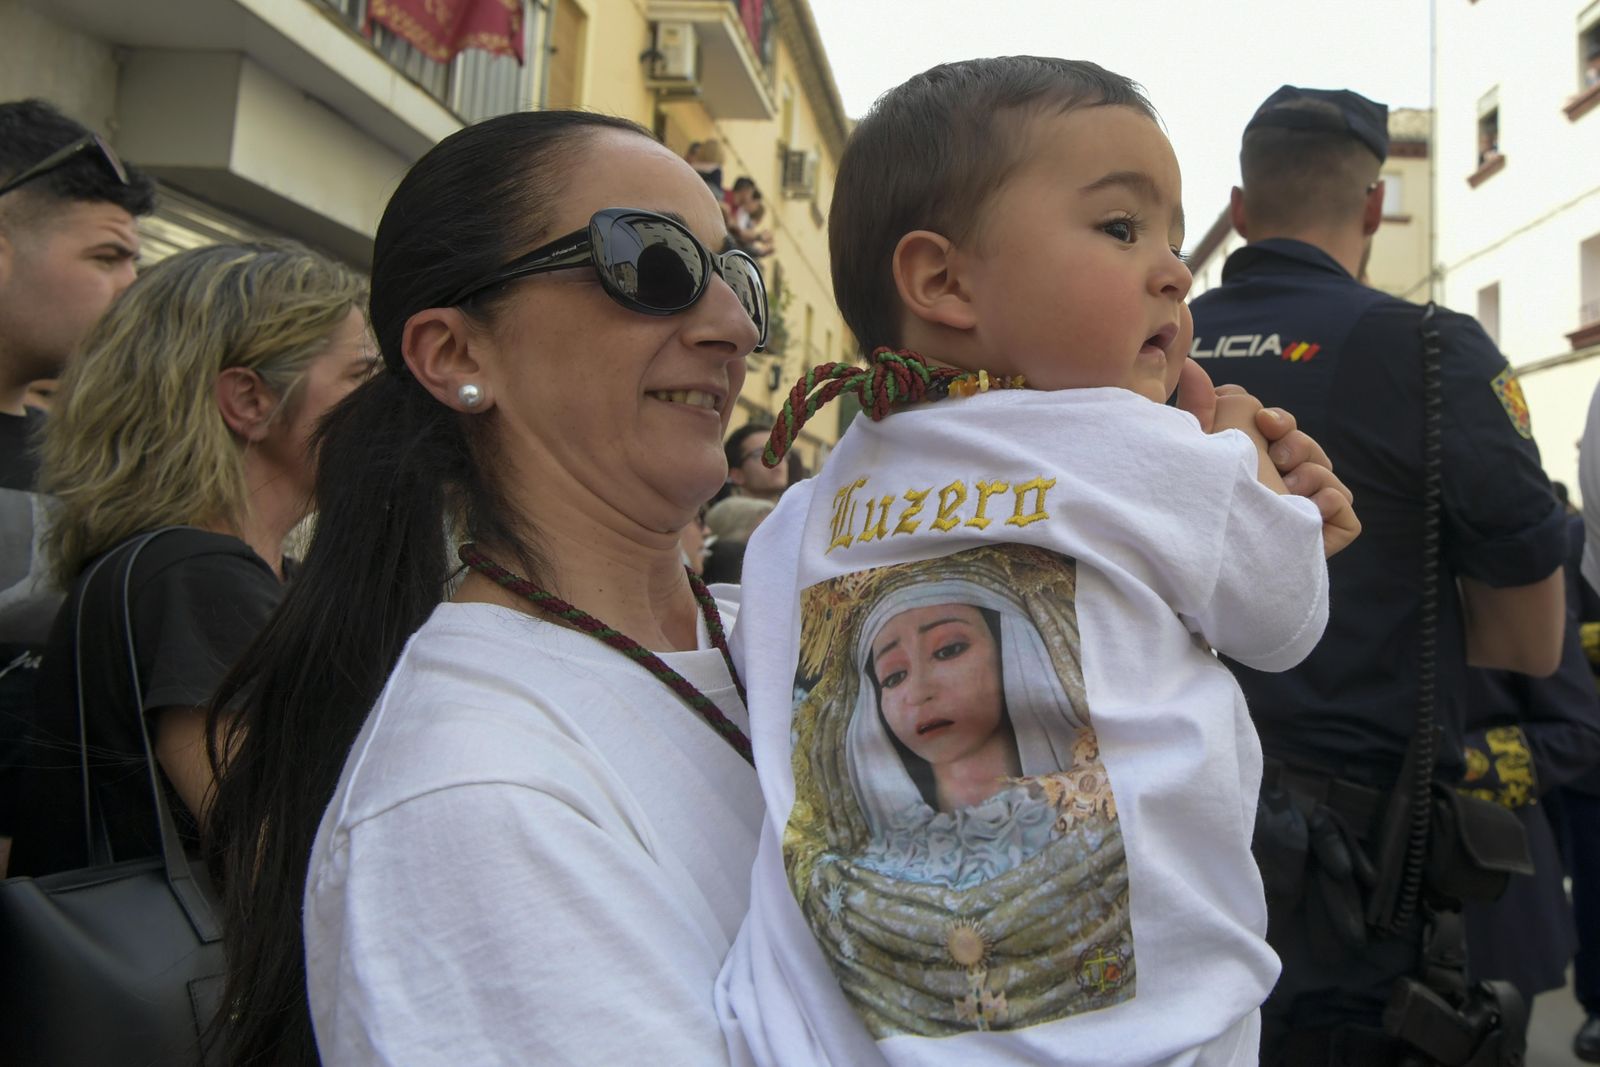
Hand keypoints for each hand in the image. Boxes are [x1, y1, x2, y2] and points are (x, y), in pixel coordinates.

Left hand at [1173, 360, 1360, 556]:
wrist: (1206, 557)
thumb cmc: (1200, 501)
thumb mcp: (1199, 449)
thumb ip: (1198, 406)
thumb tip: (1194, 366)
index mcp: (1247, 463)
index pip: (1277, 428)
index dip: (1275, 420)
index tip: (1262, 422)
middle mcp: (1274, 488)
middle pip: (1306, 447)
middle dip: (1295, 442)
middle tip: (1276, 453)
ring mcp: (1299, 515)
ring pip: (1327, 475)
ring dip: (1310, 472)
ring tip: (1286, 486)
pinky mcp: (1319, 541)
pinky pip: (1347, 514)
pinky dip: (1332, 503)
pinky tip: (1306, 505)